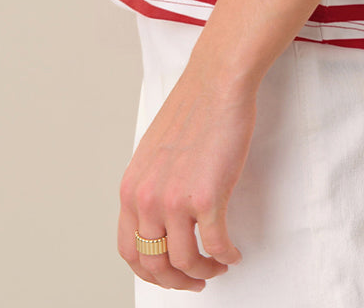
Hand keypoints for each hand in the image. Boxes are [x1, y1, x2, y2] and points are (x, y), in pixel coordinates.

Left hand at [117, 55, 253, 290]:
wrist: (217, 82)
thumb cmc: (193, 110)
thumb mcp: (154, 153)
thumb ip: (151, 187)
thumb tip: (160, 222)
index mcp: (131, 188)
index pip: (129, 250)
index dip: (150, 271)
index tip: (170, 274)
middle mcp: (147, 198)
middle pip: (154, 264)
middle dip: (177, 280)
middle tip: (197, 280)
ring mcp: (175, 199)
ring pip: (185, 262)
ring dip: (204, 272)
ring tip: (218, 265)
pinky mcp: (206, 196)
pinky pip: (215, 245)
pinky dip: (226, 256)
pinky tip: (233, 252)